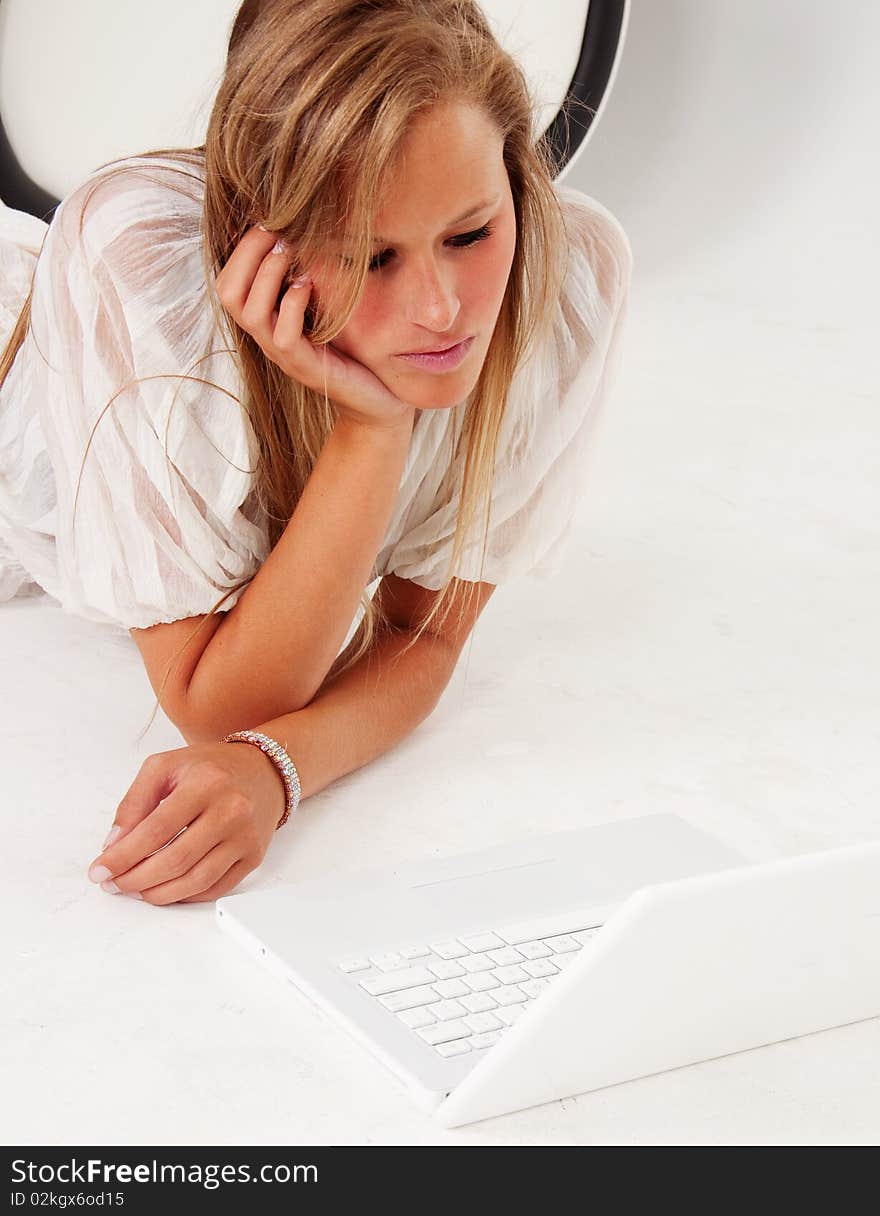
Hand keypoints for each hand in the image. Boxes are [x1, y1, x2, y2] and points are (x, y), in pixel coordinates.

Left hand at [86, 741, 288, 905]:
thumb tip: (115, 844)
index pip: (156, 829)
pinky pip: (216, 888)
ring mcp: (245, 836)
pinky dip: (185, 895)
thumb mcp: (165, 767)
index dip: (123, 855)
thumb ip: (134, 802)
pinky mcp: (254, 856)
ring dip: (158, 893)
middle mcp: (231, 810)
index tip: (100, 869)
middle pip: (176, 859)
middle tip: (114, 884)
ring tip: (136, 890)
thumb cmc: (211, 768)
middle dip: (136, 879)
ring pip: (196, 880)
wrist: (263, 771)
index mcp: (206, 783)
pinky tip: (166, 889)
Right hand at [214, 225, 416, 432]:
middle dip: (249, 253)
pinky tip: (307, 285)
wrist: (379, 402)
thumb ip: (310, 277)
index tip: (270, 222)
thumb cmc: (355, 349)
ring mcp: (283, 355)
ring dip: (269, 273)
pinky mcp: (305, 368)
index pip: (228, 281)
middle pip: (227, 292)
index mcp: (266, 321)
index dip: (242, 248)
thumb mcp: (328, 307)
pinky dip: (291, 304)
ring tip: (291, 253)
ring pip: (249, 312)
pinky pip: (282, 335)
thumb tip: (303, 231)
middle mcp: (266, 337)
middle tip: (278, 233)